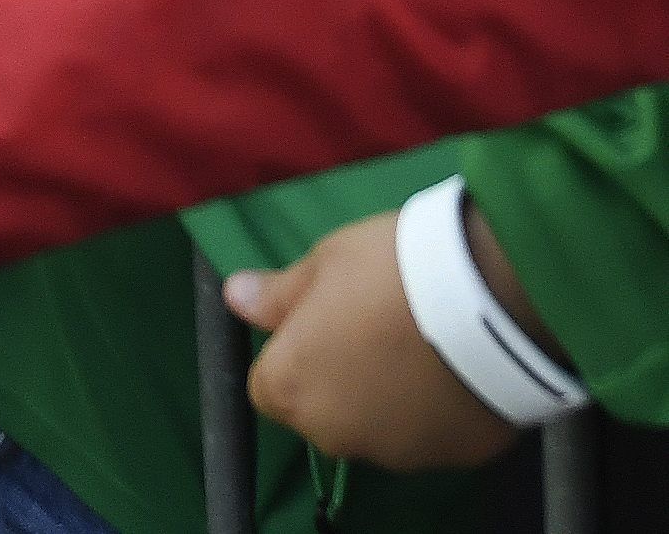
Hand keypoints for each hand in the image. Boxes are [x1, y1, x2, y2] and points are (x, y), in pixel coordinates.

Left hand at [226, 213, 517, 469]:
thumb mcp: (325, 262)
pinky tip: (451, 363)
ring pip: (375, 425)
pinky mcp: (450, 458)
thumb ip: (277, 294)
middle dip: (337, 373)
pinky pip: (428, 432)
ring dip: (384, 393)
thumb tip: (235, 298)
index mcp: (292, 388)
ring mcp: (395, 454)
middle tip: (371, 319)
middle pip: (321, 409)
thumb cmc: (388, 271)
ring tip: (417, 337)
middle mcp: (335, 435)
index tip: (322, 315)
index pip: (268, 385)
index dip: (291, 348)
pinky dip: (431, 407)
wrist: (486, 300)